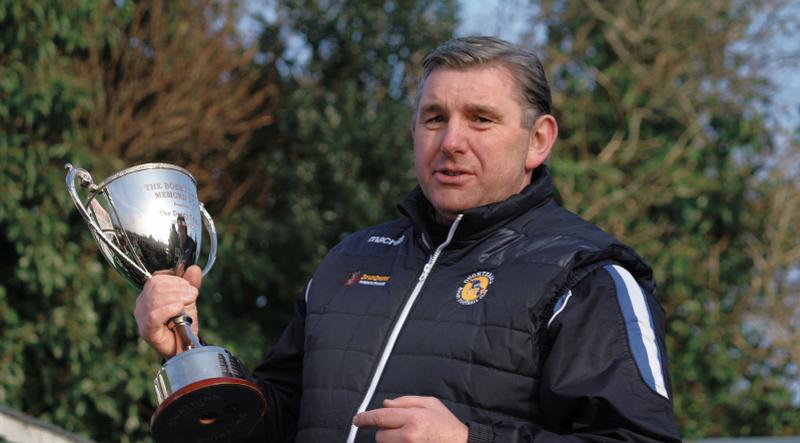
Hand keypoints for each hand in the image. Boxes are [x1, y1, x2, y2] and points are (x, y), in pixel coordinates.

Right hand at [134, 265, 201, 357]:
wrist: (184, 346)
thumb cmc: (183, 322)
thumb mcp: (189, 299)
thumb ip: (190, 283)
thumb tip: (194, 268)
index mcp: (149, 293)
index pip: (157, 279)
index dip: (176, 280)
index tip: (190, 287)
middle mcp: (142, 303)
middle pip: (155, 286)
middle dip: (179, 288)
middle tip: (193, 295)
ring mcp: (141, 317)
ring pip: (155, 299)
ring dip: (177, 297)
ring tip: (190, 303)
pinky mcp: (145, 329)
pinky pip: (154, 315)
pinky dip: (170, 309)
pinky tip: (179, 309)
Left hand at [352, 396, 467, 442]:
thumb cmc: (446, 424)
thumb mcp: (430, 403)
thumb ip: (405, 401)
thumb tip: (385, 404)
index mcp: (413, 418)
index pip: (379, 417)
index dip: (365, 418)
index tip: (357, 420)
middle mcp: (408, 436)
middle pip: (380, 435)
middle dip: (385, 431)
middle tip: (400, 428)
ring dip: (391, 441)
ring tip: (408, 437)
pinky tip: (409, 442)